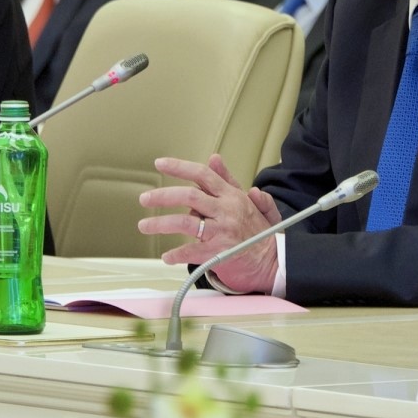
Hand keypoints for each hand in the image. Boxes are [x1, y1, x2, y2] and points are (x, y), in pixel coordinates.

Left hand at [137, 153, 281, 293]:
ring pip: (186, 223)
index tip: (160, 163)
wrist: (273, 258)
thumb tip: (213, 159)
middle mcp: (226, 210)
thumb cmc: (257, 229)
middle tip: (144, 198)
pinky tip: (166, 256)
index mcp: (231, 195)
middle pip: (190, 196)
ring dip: (161, 223)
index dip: (180, 167)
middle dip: (163, 196)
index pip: (203, 174)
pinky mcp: (221, 252)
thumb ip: (227, 180)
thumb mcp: (246, 199)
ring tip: (144, 226)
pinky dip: (178, 254)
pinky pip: (194, 251)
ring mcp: (223, 231)